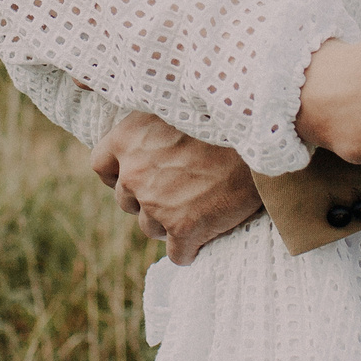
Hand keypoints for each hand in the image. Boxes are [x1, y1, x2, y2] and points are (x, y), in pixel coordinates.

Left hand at [89, 111, 261, 265]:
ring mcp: (156, 204)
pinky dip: (190, 249)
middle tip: (179, 189)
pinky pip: (178, 254)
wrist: (259, 133)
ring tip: (199, 207)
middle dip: (148, 199)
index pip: (101, 166)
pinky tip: (206, 236)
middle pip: (127, 201)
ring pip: (151, 228)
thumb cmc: (221, 116)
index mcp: (126, 139)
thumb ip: (151, 128)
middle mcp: (133, 173)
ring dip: (170, 222)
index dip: (120, 173)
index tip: (138, 174)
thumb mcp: (173, 106)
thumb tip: (148, 145)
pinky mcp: (183, 228)